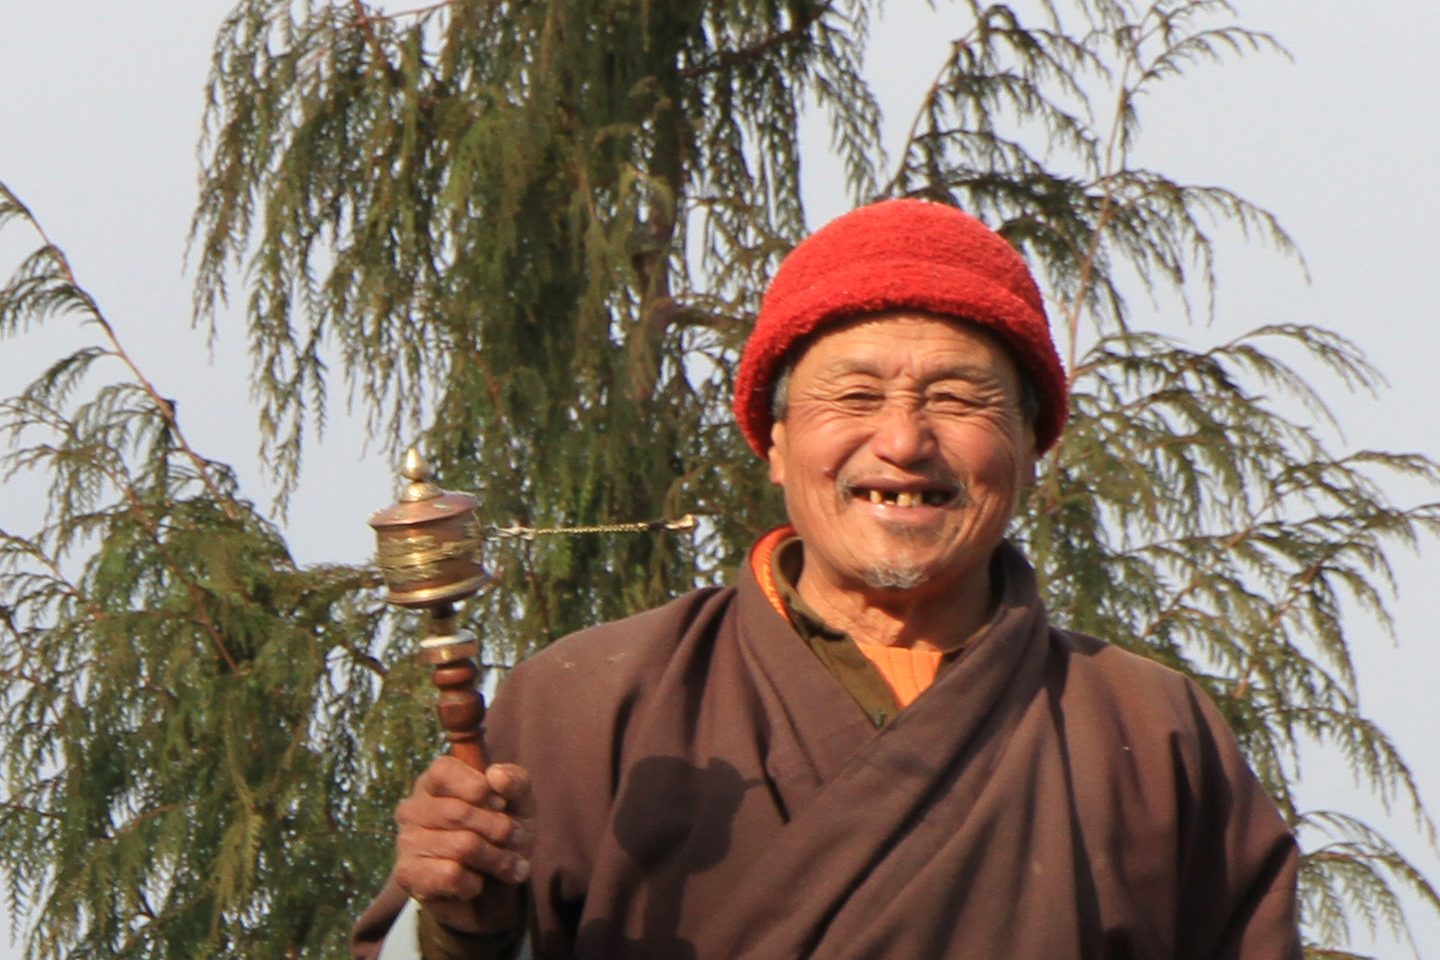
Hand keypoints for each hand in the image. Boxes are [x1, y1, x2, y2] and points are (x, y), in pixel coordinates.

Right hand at [393, 756, 535, 933]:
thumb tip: (495, 775)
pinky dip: (475, 882)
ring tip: (508, 865)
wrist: (492, 888)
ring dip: (496, 859)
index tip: (501, 804)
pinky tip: (475, 882)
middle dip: (499, 829)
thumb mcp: (519, 802)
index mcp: (433, 782)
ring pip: (461, 846)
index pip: (443, 771)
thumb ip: (515, 781)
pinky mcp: (408, 876)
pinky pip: (451, 875)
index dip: (478, 787)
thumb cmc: (501, 833)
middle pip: (458, 813)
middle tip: (517, 839)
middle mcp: (412, 809)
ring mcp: (407, 842)